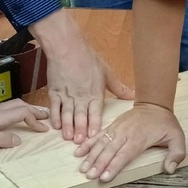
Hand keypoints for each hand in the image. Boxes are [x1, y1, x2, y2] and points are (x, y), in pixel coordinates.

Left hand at [0, 99, 50, 149]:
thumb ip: (0, 140)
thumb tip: (18, 140)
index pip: (21, 112)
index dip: (34, 119)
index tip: (44, 128)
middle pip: (18, 105)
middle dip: (33, 110)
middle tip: (46, 116)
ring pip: (10, 106)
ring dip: (24, 111)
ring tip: (32, 116)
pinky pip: (2, 111)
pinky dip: (13, 113)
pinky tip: (10, 120)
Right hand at [31, 11, 133, 142]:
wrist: (66, 46)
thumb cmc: (87, 58)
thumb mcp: (106, 72)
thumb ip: (118, 87)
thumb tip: (133, 96)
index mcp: (94, 92)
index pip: (95, 110)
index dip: (95, 123)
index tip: (95, 134)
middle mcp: (80, 95)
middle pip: (80, 114)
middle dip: (80, 129)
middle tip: (80, 141)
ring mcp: (66, 94)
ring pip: (67, 112)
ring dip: (68, 125)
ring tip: (68, 137)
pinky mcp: (55, 91)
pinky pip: (54, 106)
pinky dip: (55, 116)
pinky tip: (55, 126)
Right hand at [74, 102, 184, 181]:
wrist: (154, 104)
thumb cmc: (165, 123)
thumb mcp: (177, 137)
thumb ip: (176, 154)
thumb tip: (170, 169)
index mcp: (139, 139)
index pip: (124, 154)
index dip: (114, 166)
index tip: (105, 177)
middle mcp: (125, 134)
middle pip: (109, 151)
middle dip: (98, 164)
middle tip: (89, 175)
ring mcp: (117, 129)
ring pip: (101, 143)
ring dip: (91, 156)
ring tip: (82, 168)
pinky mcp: (112, 126)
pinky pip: (98, 135)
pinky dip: (88, 143)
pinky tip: (79, 152)